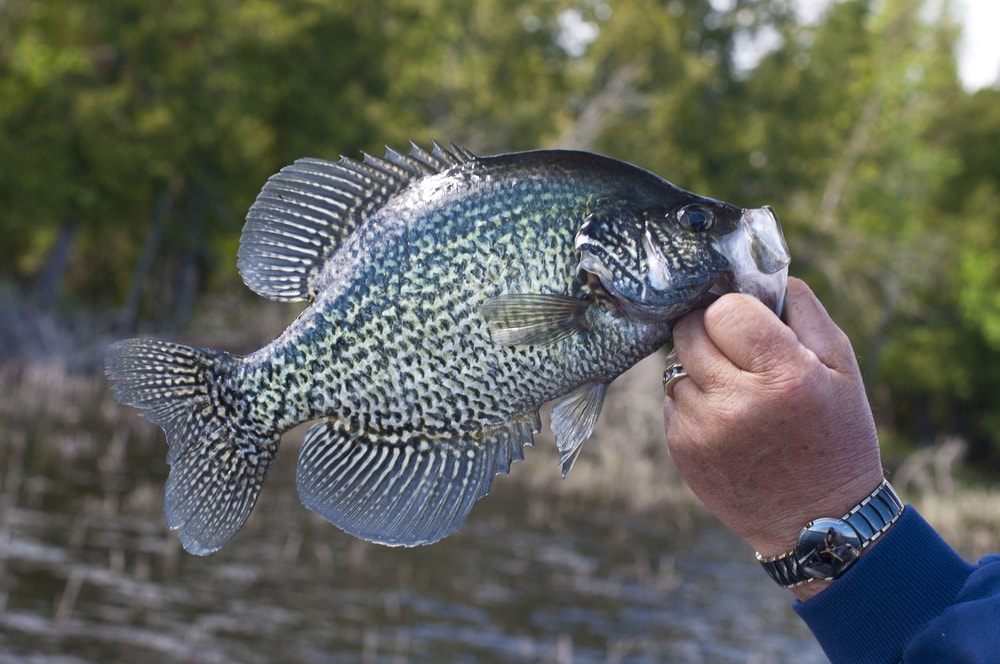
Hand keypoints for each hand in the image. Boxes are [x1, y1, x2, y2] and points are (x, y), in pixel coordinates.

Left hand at [663, 277, 884, 599]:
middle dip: (709, 331)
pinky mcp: (682, 449)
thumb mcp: (842, 369)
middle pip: (690, 331)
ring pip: (675, 364)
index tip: (747, 323)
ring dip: (699, 367)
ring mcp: (702, 428)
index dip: (734, 311)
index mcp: (783, 375)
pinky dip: (692, 399)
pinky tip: (725, 420)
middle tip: (733, 349)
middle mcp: (736, 402)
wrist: (816, 523)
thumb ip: (803, 312)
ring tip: (735, 391)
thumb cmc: (835, 437)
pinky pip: (672, 399)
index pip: (725, 309)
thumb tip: (759, 274)